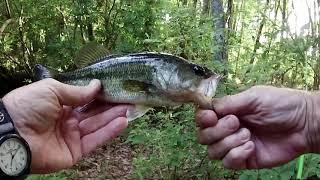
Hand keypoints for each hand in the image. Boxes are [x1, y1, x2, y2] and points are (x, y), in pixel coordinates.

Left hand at [2, 79, 129, 172]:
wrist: (10, 134)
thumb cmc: (27, 106)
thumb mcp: (52, 90)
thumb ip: (77, 91)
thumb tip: (97, 85)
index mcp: (61, 105)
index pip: (86, 100)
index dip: (101, 95)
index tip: (116, 88)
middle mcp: (68, 120)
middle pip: (94, 113)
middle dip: (111, 105)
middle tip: (129, 98)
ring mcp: (72, 136)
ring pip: (97, 126)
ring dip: (114, 117)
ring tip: (130, 108)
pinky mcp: (75, 152)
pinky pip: (95, 141)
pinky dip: (109, 132)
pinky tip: (123, 122)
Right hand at [196, 85, 316, 169]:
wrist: (304, 125)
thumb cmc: (281, 105)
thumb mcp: (253, 97)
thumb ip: (229, 102)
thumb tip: (208, 107)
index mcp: (227, 112)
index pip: (202, 118)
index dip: (203, 119)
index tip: (212, 117)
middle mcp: (227, 129)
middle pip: (203, 136)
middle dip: (217, 131)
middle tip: (237, 123)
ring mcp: (234, 145)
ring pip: (213, 152)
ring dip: (228, 143)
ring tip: (248, 135)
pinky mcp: (244, 160)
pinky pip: (228, 163)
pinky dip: (237, 154)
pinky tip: (252, 147)